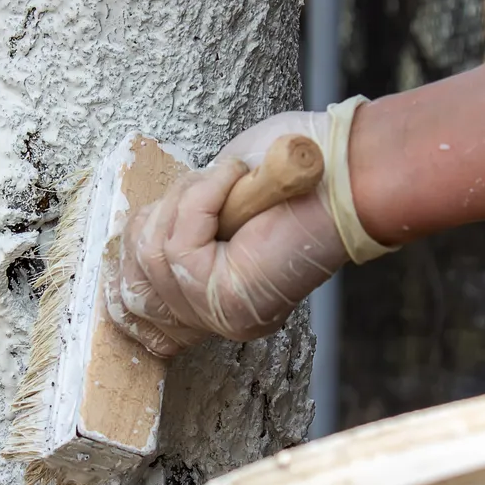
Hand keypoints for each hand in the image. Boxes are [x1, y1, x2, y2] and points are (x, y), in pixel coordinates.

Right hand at [103, 97, 395, 357]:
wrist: (350, 172)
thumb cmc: (299, 171)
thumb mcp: (222, 193)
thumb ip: (182, 219)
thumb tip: (139, 232)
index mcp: (217, 293)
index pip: (134, 288)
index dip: (135, 238)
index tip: (154, 211)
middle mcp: (217, 313)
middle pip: (138, 262)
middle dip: (169, 206)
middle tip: (219, 180)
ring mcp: (221, 313)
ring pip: (154, 252)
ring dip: (191, 198)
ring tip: (233, 180)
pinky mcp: (227, 302)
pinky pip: (179, 248)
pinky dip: (201, 199)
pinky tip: (235, 181)